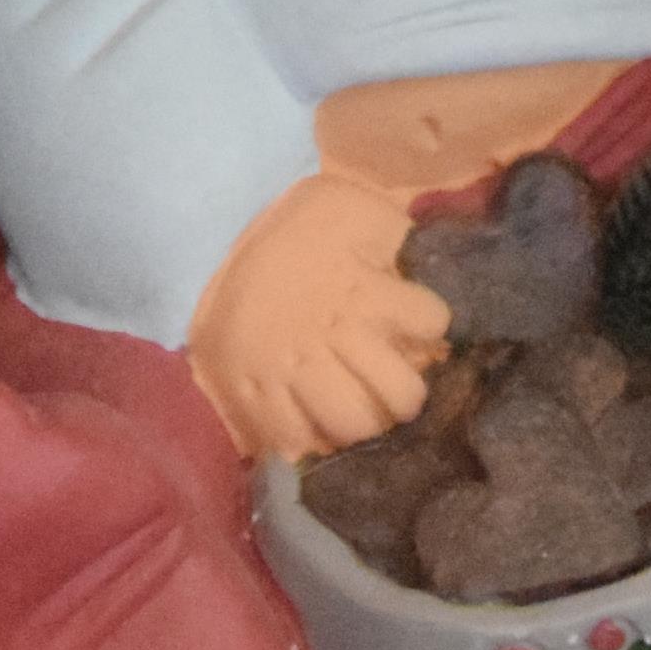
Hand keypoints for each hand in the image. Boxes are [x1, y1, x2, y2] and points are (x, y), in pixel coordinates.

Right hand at [186, 168, 450, 459]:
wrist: (217, 230)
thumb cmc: (298, 225)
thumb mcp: (356, 210)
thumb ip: (396, 237)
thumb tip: (428, 262)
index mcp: (365, 290)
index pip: (431, 322)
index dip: (433, 322)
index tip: (424, 322)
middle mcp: (335, 335)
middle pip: (400, 395)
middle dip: (408, 392)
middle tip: (398, 384)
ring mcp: (293, 370)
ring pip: (353, 426)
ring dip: (366, 422)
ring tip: (360, 408)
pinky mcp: (254, 393)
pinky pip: (295, 439)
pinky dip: (310, 438)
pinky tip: (316, 418)